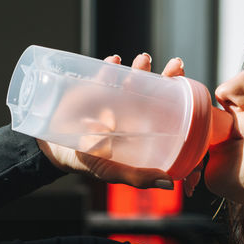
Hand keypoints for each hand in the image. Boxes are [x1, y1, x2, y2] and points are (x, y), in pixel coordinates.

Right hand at [36, 53, 204, 197]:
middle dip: (166, 75)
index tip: (190, 90)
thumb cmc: (87, 162)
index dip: (180, 100)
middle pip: (155, 89)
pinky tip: (114, 61)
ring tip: (143, 60)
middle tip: (175, 64)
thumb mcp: (112, 171)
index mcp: (141, 129)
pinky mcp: (94, 88)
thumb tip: (169, 183)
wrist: (53, 149)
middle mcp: (131, 111)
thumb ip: (137, 177)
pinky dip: (110, 66)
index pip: (167, 111)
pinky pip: (105, 73)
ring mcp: (114, 98)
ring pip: (133, 78)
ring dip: (141, 67)